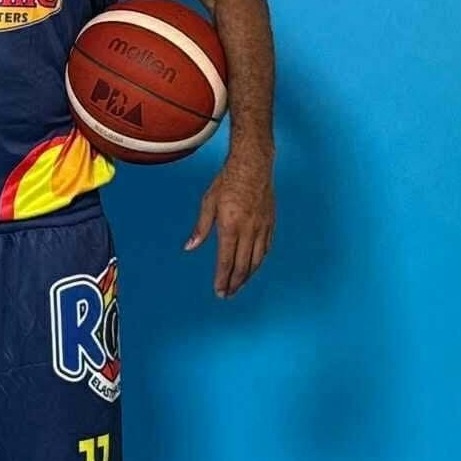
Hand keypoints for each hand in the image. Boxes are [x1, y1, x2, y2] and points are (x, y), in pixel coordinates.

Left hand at [184, 149, 274, 297]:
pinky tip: (253, 267)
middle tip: (227, 295)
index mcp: (230, 226)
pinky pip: (266, 249)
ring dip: (247, 276)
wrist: (254, 165)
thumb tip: (190, 247)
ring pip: (257, 260)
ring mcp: (262, 228)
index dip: (222, 278)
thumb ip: (200, 228)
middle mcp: (248, 230)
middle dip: (234, 283)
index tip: (219, 291)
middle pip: (242, 265)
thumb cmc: (228, 182)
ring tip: (239, 286)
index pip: (226, 260)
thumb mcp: (208, 202)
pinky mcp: (270, 224)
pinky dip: (259, 262)